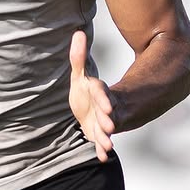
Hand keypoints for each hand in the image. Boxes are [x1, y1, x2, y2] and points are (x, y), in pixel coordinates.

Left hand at [68, 30, 115, 161]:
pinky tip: (102, 157)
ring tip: (108, 145)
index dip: (103, 98)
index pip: (101, 93)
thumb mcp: (79, 76)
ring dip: (106, 137)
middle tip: (111, 126)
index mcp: (98, 92)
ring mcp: (103, 122)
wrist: (91, 111)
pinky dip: (101, 149)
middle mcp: (104, 108)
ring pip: (106, 130)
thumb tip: (78, 32)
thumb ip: (78, 57)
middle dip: (108, 120)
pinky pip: (101, 142)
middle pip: (106, 114)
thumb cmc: (84, 92)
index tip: (106, 105)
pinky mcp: (99, 134)